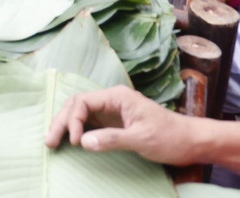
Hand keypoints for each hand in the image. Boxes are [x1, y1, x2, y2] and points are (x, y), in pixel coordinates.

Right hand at [46, 86, 202, 166]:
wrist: (191, 142)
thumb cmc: (169, 137)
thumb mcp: (141, 139)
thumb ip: (112, 139)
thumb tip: (82, 141)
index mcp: (117, 96)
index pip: (83, 101)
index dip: (72, 120)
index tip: (74, 141)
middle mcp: (112, 100)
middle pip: (77, 106)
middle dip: (61, 122)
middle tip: (49, 142)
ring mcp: (113, 111)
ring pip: (81, 114)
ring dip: (66, 126)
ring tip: (53, 141)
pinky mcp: (115, 123)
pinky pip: (90, 124)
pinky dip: (77, 131)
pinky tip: (70, 141)